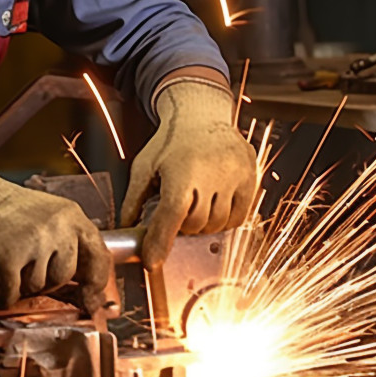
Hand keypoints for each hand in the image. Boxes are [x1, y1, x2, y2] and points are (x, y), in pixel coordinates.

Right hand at [0, 163, 111, 311]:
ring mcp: (32, 240)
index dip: (95, 282)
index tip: (90, 298)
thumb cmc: (18, 215)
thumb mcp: (55, 220)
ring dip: (20, 284)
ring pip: (35, 287)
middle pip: (62, 277)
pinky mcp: (6, 256)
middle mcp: (57, 226)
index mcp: (72, 216)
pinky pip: (10, 295)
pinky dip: (0, 294)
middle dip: (44, 278)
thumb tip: (92, 299)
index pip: (97, 256)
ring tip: (10, 260)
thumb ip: (75, 248)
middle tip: (26, 262)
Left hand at [120, 79, 257, 270]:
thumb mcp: (145, 166)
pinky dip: (224, 219)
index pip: (171, 217)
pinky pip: (238, 217)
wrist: (201, 114)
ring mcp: (234, 178)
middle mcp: (211, 176)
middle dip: (182, 226)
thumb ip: (134, 200)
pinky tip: (213, 202)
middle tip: (177, 209)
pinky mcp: (250, 179)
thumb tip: (126, 229)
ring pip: (217, 225)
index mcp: (182, 172)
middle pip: (194, 225)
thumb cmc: (171, 139)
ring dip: (203, 223)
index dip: (160, 242)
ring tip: (195, 200)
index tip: (153, 262)